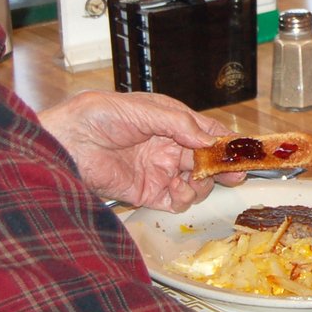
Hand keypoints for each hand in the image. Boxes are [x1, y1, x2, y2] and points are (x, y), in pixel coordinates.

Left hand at [36, 90, 235, 211]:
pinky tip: (178, 192)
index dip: (226, 141)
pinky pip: (177, 201)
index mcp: (169, 122)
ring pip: (196, 183)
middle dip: (223, 167)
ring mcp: (159, 171)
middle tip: (238, 174)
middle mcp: (167, 147)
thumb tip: (206, 139)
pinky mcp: (148, 193)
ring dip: (202, 184)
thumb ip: (177, 124)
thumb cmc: (98, 117)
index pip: (206, 132)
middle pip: (206, 160)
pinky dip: (184, 199)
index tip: (245, 150)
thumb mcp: (141, 110)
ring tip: (195, 181)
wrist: (67, 145)